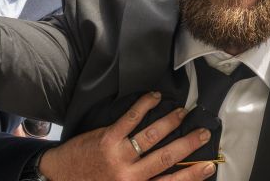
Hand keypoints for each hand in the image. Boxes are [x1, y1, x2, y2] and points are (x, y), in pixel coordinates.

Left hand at [39, 92, 215, 180]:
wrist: (59, 179)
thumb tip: (168, 175)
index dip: (192, 175)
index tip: (209, 165)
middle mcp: (130, 175)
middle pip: (166, 158)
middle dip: (188, 145)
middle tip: (203, 133)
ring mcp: (119, 155)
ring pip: (152, 136)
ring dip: (170, 122)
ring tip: (184, 112)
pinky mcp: (107, 138)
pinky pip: (130, 119)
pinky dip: (144, 106)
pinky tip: (156, 97)